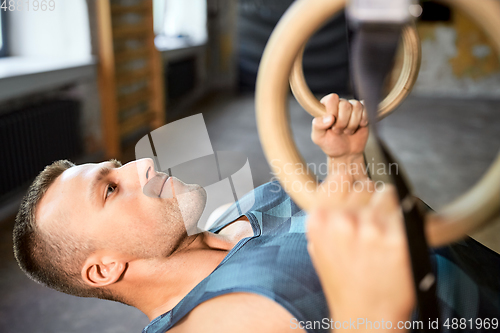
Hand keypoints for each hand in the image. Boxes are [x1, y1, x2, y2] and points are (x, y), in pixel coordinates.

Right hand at [307, 186, 414, 329]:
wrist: (366, 317)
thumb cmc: (345, 284)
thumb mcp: (319, 247)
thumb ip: (324, 215)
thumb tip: (338, 182)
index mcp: (319, 221)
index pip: (338, 178)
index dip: (350, 186)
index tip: (357, 194)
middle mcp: (341, 221)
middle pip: (364, 186)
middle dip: (370, 201)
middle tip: (373, 225)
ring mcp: (370, 228)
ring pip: (386, 194)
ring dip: (389, 209)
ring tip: (385, 235)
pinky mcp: (397, 238)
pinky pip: (408, 209)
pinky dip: (408, 220)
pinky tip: (398, 239)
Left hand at [311, 94, 368, 158]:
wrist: (345, 153)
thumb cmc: (330, 143)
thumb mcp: (318, 137)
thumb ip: (318, 125)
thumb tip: (329, 118)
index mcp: (325, 107)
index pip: (332, 99)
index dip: (333, 112)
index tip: (331, 124)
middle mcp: (338, 104)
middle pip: (345, 104)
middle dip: (342, 122)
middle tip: (339, 131)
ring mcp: (352, 107)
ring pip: (356, 107)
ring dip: (352, 123)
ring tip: (347, 131)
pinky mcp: (363, 112)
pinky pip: (367, 109)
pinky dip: (363, 120)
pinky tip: (359, 127)